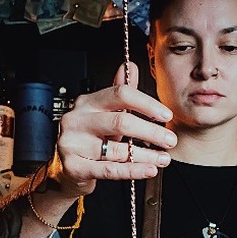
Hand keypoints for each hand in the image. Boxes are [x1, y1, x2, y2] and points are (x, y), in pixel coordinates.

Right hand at [55, 62, 175, 197]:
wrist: (66, 167)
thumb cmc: (89, 138)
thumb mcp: (104, 113)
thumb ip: (119, 93)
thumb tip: (130, 66)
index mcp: (87, 102)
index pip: (120, 94)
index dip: (147, 104)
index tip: (166, 115)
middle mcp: (77, 120)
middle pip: (121, 122)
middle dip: (151, 132)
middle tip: (170, 140)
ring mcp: (73, 143)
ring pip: (118, 150)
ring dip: (147, 156)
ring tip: (163, 158)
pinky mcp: (74, 167)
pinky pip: (110, 170)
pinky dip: (133, 170)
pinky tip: (149, 170)